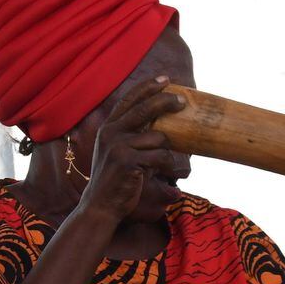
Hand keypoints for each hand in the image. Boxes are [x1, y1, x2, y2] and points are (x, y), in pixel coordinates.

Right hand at [77, 78, 185, 221]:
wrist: (101, 205)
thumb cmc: (116, 179)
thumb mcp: (118, 152)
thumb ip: (132, 135)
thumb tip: (162, 121)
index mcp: (108, 128)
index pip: (129, 100)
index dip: (147, 87)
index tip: (166, 79)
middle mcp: (111, 133)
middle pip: (144, 109)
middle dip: (165, 101)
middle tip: (182, 101)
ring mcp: (118, 146)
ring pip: (159, 138)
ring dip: (165, 152)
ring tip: (153, 166)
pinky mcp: (127, 161)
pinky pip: (161, 156)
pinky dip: (164, 165)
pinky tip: (152, 174)